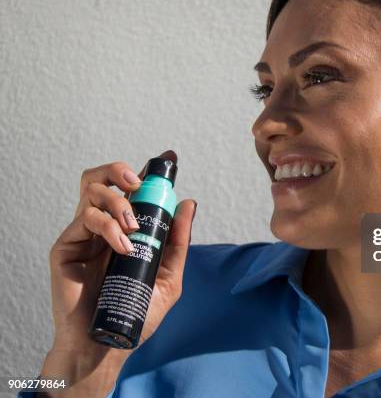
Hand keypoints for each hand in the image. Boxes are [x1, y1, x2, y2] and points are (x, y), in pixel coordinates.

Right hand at [40, 150, 196, 396]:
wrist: (107, 344)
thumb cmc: (136, 312)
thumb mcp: (168, 276)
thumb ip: (178, 242)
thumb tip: (189, 204)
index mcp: (124, 229)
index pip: (130, 190)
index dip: (145, 172)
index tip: (168, 161)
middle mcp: (101, 226)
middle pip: (100, 178)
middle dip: (119, 170)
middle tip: (138, 184)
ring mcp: (82, 235)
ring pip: (90, 190)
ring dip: (117, 200)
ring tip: (133, 226)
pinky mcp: (66, 247)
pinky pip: (85, 219)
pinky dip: (109, 227)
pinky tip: (123, 247)